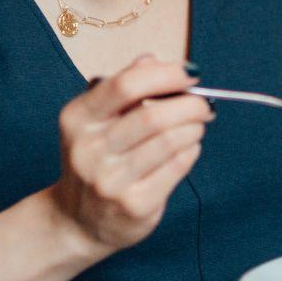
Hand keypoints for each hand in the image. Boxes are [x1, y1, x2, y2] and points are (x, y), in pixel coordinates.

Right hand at [47, 56, 211, 255]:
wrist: (77, 221)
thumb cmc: (96, 160)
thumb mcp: (95, 120)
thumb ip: (122, 88)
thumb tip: (151, 59)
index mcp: (78, 119)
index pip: (126, 85)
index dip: (165, 75)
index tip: (191, 74)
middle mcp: (88, 150)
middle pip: (153, 116)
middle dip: (190, 105)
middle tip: (204, 104)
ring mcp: (110, 181)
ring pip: (168, 142)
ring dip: (193, 128)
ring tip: (197, 125)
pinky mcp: (133, 205)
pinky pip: (175, 168)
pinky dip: (190, 152)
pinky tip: (189, 147)